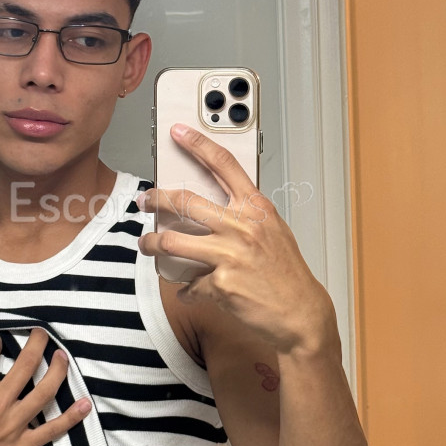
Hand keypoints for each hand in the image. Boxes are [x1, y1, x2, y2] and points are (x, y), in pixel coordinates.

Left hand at [137, 124, 335, 353]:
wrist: (301, 313)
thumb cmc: (287, 273)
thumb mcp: (273, 230)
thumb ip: (245, 214)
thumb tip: (213, 205)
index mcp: (256, 208)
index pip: (224, 165)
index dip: (198, 144)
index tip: (178, 132)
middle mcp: (242, 226)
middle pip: (185, 202)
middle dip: (156, 199)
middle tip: (144, 200)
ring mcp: (230, 255)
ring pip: (172, 243)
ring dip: (152, 244)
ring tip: (146, 245)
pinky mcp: (221, 284)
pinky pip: (189, 285)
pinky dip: (186, 290)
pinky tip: (189, 291)